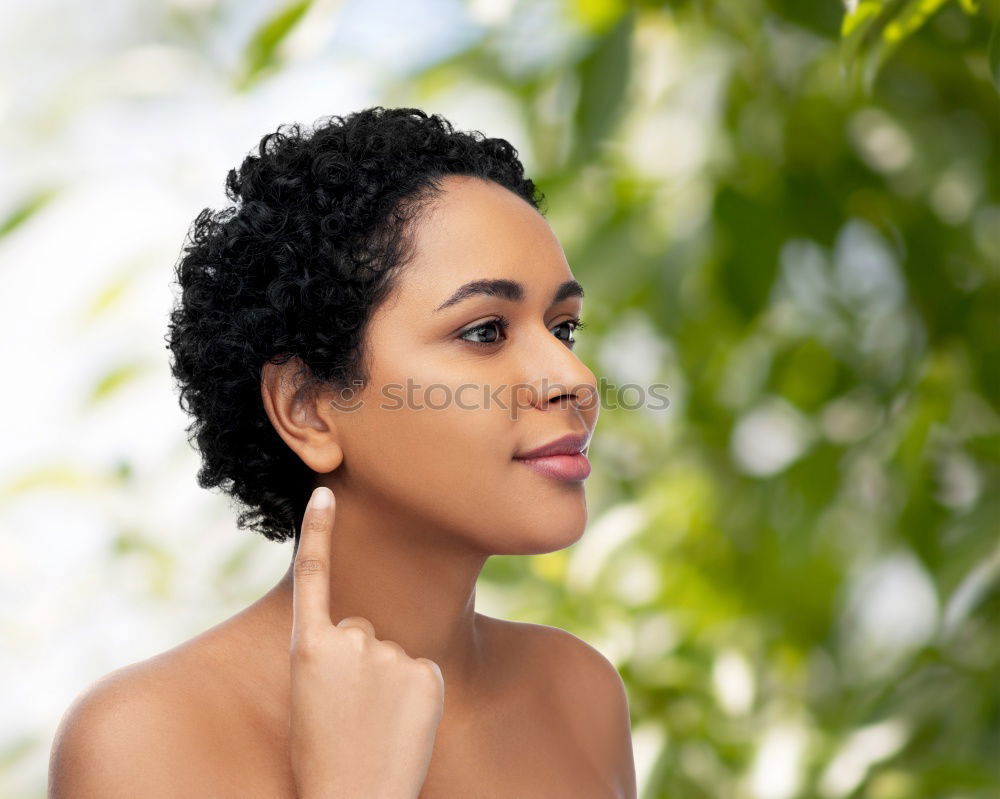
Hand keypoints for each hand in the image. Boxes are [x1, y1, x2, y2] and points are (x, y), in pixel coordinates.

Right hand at [288, 486, 444, 798]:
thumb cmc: (325, 757)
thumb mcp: (312, 697)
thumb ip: (335, 656)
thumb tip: (365, 637)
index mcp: (308, 649)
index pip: (313, 576)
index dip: (319, 532)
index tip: (325, 491)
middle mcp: (349, 641)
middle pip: (363, 631)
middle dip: (361, 664)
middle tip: (350, 713)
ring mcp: (390, 655)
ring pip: (394, 654)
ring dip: (388, 684)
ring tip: (373, 726)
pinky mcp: (426, 672)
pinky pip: (421, 671)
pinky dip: (415, 696)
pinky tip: (400, 726)